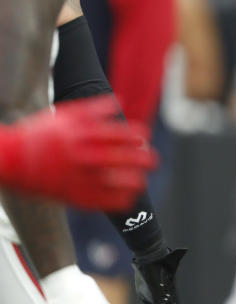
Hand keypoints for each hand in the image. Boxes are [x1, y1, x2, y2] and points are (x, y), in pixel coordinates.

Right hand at [0, 97, 155, 209]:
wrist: (10, 159)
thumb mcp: (65, 114)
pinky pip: (101, 201)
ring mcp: (78, 177)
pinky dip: (118, 200)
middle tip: (153, 160)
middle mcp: (83, 156)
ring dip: (133, 181)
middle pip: (122, 158)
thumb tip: (120, 102)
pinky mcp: (71, 196)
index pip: (119, 135)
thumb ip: (95, 108)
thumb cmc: (39, 134)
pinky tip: (128, 198)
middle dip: (142, 159)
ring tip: (142, 180)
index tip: (145, 137)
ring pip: (115, 182)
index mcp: (82, 135)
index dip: (136, 136)